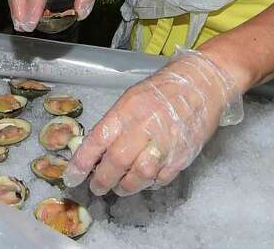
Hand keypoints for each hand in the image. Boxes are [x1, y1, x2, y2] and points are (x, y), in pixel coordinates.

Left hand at [63, 49, 242, 195]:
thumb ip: (115, 123)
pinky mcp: (182, 156)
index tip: (71, 177)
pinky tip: (143, 181)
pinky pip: (161, 179)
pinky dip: (149, 184)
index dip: (81, 162)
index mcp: (126, 110)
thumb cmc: (162, 90)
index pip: (97, 140)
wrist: (202, 85)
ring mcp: (165, 144)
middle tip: (96, 187)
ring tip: (118, 187)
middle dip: (102, 180)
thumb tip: (96, 149)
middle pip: (116, 162)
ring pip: (139, 176)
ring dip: (125, 187)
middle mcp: (144, 127)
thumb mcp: (131, 98)